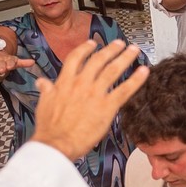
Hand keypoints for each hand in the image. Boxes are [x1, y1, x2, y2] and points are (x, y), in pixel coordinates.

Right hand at [0, 50, 35, 78]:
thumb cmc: (7, 61)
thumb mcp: (15, 62)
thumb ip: (23, 63)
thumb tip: (34, 62)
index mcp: (9, 59)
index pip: (11, 61)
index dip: (11, 63)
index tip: (11, 66)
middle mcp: (2, 60)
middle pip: (2, 63)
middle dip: (2, 66)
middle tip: (3, 69)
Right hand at [31, 39, 148, 159]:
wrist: (57, 143)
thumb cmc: (50, 128)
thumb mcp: (43, 104)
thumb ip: (46, 90)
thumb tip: (42, 82)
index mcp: (65, 82)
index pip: (76, 58)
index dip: (86, 49)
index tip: (92, 44)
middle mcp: (81, 84)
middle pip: (99, 60)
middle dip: (111, 49)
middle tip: (119, 44)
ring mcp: (95, 93)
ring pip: (113, 70)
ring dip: (125, 57)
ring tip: (133, 50)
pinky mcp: (107, 106)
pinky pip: (125, 89)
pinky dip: (136, 79)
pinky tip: (143, 72)